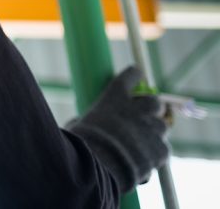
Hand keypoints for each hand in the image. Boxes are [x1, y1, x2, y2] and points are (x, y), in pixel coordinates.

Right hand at [66, 66, 169, 192]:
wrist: (98, 166)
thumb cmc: (80, 144)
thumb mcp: (77, 125)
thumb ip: (85, 120)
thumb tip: (79, 122)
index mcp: (114, 97)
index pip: (130, 76)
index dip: (134, 74)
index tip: (137, 72)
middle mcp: (135, 109)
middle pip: (154, 102)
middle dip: (152, 108)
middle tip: (145, 116)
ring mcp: (150, 128)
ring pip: (162, 126)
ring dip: (154, 132)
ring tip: (143, 142)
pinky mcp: (160, 149)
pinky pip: (163, 148)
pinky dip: (155, 153)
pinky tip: (145, 158)